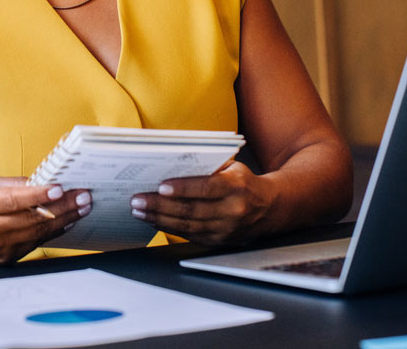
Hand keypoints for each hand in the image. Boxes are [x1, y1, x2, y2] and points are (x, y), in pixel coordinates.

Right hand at [0, 177, 90, 265]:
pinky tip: (68, 221)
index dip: (38, 195)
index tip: (59, 188)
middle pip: (32, 218)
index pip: (13, 200)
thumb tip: (40, 180)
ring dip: (65, 219)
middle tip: (84, 196)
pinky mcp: (7, 259)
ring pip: (39, 232)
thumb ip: (10, 184)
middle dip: (63, 206)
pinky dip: (54, 231)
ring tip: (83, 207)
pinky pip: (36, 243)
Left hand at [128, 162, 274, 245]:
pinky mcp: (218, 242)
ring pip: (187, 226)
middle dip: (160, 206)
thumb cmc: (244, 182)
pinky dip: (168, 228)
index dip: (183, 189)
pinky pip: (189, 236)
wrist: (269, 208)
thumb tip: (172, 164)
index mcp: (237, 187)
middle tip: (137, 200)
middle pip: (191, 210)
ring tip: (139, 211)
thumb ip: (208, 166)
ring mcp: (225, 230)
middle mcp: (232, 211)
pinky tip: (153, 220)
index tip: (160, 187)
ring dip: (159, 219)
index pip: (206, 188)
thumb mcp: (233, 167)